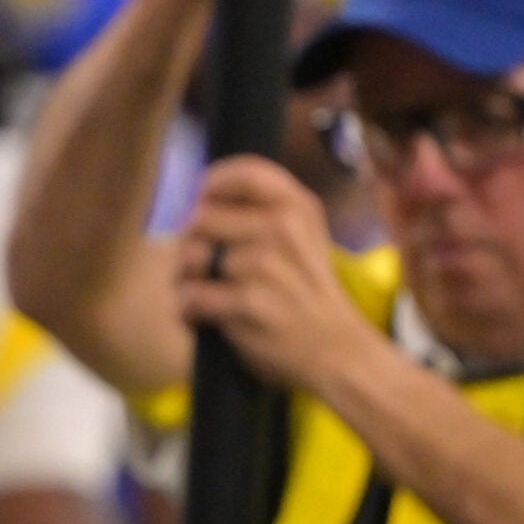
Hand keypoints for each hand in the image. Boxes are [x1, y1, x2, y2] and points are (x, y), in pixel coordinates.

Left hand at [175, 155, 381, 390]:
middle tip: (200, 267)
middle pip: (200, 217)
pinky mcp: (249, 303)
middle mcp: (283, 228)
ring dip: (185, 281)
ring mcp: (266, 265)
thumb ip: (260, 214)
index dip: (211, 185)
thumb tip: (198, 200)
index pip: (245, 172)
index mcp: (299, 207)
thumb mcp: (303, 240)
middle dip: (189, 244)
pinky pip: (190, 297)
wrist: (338, 351)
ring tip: (205, 294)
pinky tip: (206, 318)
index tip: (202, 202)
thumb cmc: (307, 295)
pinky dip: (189, 311)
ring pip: (190, 259)